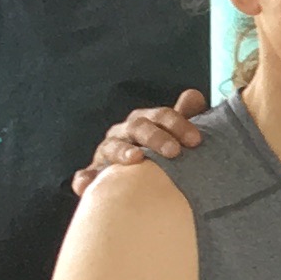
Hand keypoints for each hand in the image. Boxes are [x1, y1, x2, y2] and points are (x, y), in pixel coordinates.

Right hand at [74, 87, 209, 195]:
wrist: (139, 181)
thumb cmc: (160, 154)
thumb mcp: (173, 135)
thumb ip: (184, 117)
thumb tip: (194, 95)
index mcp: (144, 122)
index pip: (160, 116)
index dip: (178, 124)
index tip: (196, 140)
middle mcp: (124, 134)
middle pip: (137, 128)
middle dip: (156, 137)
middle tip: (174, 151)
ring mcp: (107, 153)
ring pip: (112, 147)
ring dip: (123, 152)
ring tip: (136, 158)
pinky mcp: (95, 174)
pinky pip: (86, 176)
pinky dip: (85, 179)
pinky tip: (86, 184)